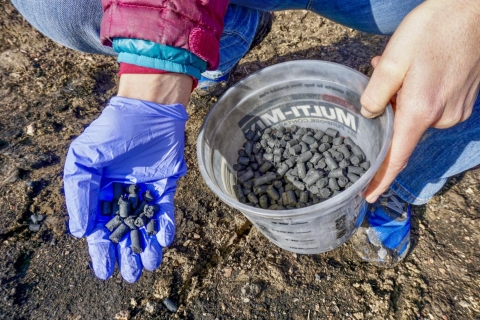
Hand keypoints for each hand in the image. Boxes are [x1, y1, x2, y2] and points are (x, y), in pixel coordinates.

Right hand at [63, 96, 187, 281]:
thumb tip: (81, 233)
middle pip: (124, 232)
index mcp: (99, 192)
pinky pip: (165, 211)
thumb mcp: (84, 160)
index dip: (101, 250)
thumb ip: (80, 195)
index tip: (105, 271)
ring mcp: (145, 192)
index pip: (99, 228)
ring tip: (149, 265)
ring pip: (145, 226)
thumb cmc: (111, 132)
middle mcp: (122, 196)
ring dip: (147, 246)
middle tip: (131, 275)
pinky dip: (165, 226)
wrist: (148, 110)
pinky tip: (163, 240)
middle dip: (127, 254)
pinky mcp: (165, 186)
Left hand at [360, 0, 479, 202]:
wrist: (476, 9)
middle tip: (378, 79)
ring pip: (416, 115)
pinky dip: (417, 95)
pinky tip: (415, 71)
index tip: (369, 196)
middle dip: (386, 112)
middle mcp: (441, 117)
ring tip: (396, 68)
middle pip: (402, 129)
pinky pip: (432, 107)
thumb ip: (376, 92)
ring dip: (401, 98)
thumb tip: (369, 114)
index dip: (381, 179)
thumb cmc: (435, 28)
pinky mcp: (464, 100)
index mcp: (421, 110)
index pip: (397, 156)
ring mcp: (456, 109)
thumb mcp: (393, 58)